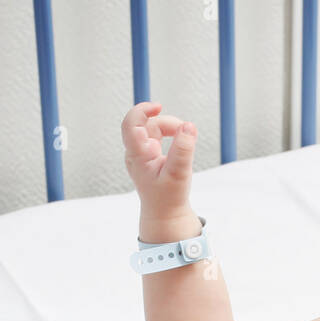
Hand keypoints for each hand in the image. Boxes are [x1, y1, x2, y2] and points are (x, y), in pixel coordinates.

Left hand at [120, 101, 198, 238]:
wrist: (165, 213)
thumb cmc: (169, 197)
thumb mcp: (179, 174)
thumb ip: (184, 150)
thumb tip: (189, 126)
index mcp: (138, 156)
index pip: (130, 125)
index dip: (142, 111)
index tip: (158, 107)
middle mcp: (136, 152)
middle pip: (147, 124)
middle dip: (167, 123)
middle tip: (186, 132)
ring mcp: (142, 152)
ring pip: (154, 129)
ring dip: (171, 129)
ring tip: (187, 140)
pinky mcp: (150, 154)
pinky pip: (158, 135)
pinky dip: (171, 135)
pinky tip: (180, 144)